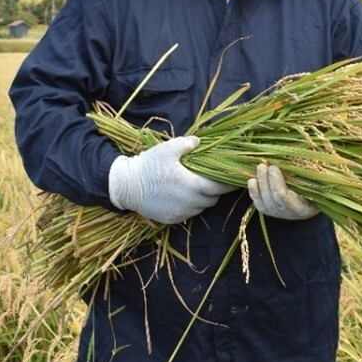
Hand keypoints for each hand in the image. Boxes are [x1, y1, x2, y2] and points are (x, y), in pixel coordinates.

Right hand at [108, 136, 235, 223]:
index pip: (219, 188)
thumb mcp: (168, 149)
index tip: (234, 179)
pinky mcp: (171, 220)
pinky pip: (188, 214)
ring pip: (200, 208)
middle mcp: (189, 202)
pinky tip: (183, 196)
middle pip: (212, 199)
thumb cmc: (149, 166)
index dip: (228, 184)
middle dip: (215, 191)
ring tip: (197, 187)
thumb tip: (198, 141)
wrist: (126, 186)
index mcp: (192, 185)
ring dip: (202, 199)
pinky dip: (190, 206)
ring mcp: (180, 213)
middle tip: (213, 181)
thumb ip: (187, 144)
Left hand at [247, 163, 318, 219]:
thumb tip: (296, 156)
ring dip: (260, 183)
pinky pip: (259, 204)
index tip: (274, 167)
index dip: (276, 182)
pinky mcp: (270, 212)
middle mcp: (290, 215)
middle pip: (273, 199)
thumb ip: (307, 173)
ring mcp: (279, 214)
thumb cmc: (317, 187)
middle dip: (266, 180)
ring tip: (260, 168)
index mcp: (305, 208)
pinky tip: (252, 180)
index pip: (285, 198)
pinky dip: (254, 192)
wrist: (312, 199)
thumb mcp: (316, 181)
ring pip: (264, 202)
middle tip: (264, 165)